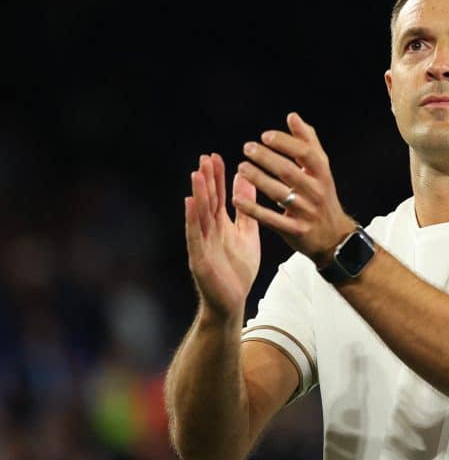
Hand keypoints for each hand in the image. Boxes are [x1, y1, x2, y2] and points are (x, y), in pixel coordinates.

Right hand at [185, 153, 260, 320]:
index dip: (217, 178)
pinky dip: (192, 220)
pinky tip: (190, 203)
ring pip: (199, 216)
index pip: (218, 196)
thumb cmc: (239, 269)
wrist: (233, 302)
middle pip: (207, 202)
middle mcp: (209, 232)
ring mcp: (202, 245)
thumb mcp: (247, 233)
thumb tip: (245, 179)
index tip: (215, 157)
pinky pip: (195, 237)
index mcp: (221, 226)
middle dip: (206, 180)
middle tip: (205, 158)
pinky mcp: (199, 259)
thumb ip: (246, 209)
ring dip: (198, 195)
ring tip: (197, 174)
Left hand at [233, 112, 356, 265]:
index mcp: (322, 174)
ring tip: (241, 168)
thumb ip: (308, 142)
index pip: (305, 153)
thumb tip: (292, 117)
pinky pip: (272, 219)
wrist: (334, 236)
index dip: (285, 143)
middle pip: (290, 171)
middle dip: (267, 158)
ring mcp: (307, 212)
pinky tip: (237, 199)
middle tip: (247, 148)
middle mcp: (316, 191)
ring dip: (258, 179)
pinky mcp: (297, 231)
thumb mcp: (321, 169)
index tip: (265, 136)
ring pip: (280, 194)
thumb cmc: (323, 197)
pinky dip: (254, 209)